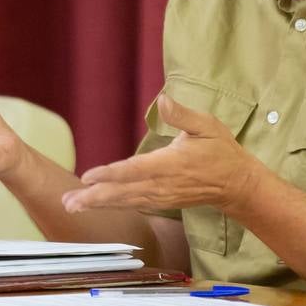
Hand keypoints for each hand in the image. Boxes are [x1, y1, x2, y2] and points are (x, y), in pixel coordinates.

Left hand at [64, 95, 264, 215]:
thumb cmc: (220, 151)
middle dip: (94, 197)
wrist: (236, 184)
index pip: (135, 170)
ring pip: (125, 201)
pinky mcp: (161, 202)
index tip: (87, 177)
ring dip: (97, 204)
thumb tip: (163, 99)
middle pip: (123, 192)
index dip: (110, 174)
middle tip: (68, 201)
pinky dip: (111, 206)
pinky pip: (132, 204)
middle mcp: (162, 184)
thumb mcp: (207, 125)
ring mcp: (161, 196)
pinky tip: (93, 205)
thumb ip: (182, 115)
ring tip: (71, 205)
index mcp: (171, 164)